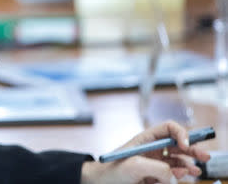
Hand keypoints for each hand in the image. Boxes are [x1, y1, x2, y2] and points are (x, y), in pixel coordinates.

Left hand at [81, 121, 210, 183]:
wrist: (102, 183)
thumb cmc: (112, 169)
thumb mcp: (134, 165)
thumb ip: (158, 167)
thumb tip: (174, 175)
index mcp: (146, 139)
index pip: (168, 128)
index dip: (180, 134)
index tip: (185, 145)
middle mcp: (152, 148)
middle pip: (177, 143)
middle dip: (192, 148)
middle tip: (204, 156)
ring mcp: (154, 162)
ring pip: (178, 159)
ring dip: (189, 163)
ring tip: (195, 171)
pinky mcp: (155, 175)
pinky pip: (173, 172)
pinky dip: (181, 174)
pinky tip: (184, 175)